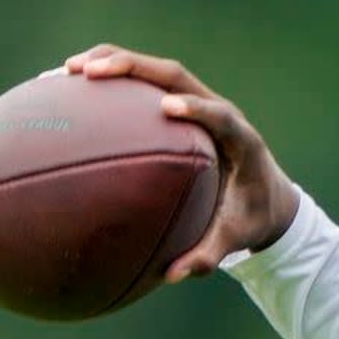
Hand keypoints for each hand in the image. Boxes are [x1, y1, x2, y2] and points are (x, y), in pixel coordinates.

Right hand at [64, 45, 299, 280]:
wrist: (270, 198)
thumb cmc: (251, 218)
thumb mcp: (236, 239)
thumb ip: (209, 255)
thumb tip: (173, 276)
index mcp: (241, 141)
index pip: (222, 116)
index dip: (198, 108)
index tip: (167, 108)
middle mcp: (221, 113)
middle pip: (179, 77)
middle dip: (136, 68)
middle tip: (90, 72)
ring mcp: (201, 104)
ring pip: (159, 73)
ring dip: (116, 63)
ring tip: (69, 69)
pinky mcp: (185, 106)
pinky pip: (147, 85)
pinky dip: (114, 80)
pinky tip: (72, 85)